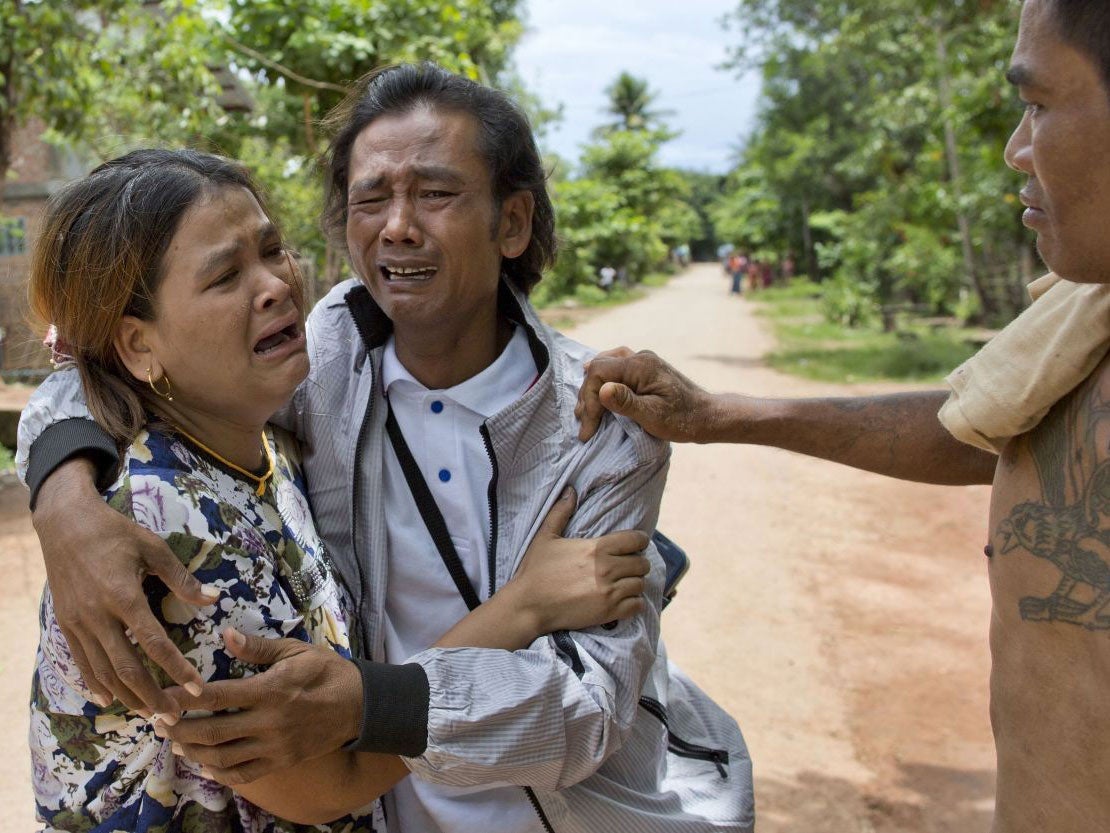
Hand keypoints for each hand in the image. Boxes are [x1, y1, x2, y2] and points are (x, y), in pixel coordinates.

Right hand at [34, 458, 216, 715]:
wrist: (64, 523)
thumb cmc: (114, 532)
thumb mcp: (153, 548)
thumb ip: (182, 578)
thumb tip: (213, 599)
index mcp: (123, 596)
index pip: (154, 643)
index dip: (177, 668)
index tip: (196, 688)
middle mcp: (98, 616)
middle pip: (126, 668)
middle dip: (152, 695)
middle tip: (174, 717)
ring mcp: (78, 623)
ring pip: (103, 671)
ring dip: (126, 696)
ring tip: (149, 713)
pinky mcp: (66, 624)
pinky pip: (82, 661)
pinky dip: (96, 683)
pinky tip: (110, 698)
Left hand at [158, 628, 362, 784]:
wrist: (361, 706)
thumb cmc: (328, 672)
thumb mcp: (298, 651)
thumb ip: (259, 648)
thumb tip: (226, 634)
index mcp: (271, 691)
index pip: (217, 697)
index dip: (183, 699)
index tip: (160, 697)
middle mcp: (269, 723)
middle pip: (212, 733)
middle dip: (178, 729)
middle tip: (157, 723)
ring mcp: (274, 747)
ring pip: (222, 758)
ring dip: (193, 752)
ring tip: (175, 742)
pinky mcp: (281, 762)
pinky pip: (243, 775)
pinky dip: (218, 773)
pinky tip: (204, 764)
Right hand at [508, 487, 650, 633]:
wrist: (528, 605)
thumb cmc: (535, 570)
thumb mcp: (545, 537)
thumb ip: (560, 512)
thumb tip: (571, 490)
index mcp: (596, 548)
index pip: (635, 540)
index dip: (640, 541)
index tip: (636, 544)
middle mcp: (607, 568)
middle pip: (642, 564)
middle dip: (638, 563)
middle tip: (629, 566)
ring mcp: (609, 591)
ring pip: (640, 584)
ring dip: (635, 583)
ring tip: (625, 583)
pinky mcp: (608, 612)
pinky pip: (636, 605)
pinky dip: (634, 603)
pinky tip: (624, 600)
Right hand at [575, 347, 715, 442]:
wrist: (707, 416)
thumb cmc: (682, 420)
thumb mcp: (653, 416)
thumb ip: (627, 402)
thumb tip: (601, 390)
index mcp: (640, 366)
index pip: (599, 373)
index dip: (589, 400)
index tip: (589, 428)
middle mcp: (640, 357)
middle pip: (599, 368)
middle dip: (588, 397)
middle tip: (585, 425)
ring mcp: (643, 360)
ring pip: (605, 365)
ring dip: (592, 387)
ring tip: (586, 411)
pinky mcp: (645, 368)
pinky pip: (615, 366)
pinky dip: (602, 379)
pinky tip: (598, 388)